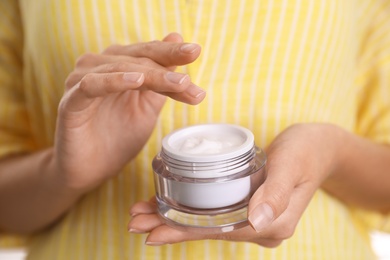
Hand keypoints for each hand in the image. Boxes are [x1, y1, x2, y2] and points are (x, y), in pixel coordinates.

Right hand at [52, 33, 204, 191]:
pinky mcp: (70, 102)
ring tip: (177, 84)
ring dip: (151, 76)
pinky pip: (91, 85)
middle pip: (137, 59)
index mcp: (118, 65)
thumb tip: (176, 37)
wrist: (92, 170)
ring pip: (119, 69)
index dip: (171, 52)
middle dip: (167, 69)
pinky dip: (114, 81)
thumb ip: (162, 79)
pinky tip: (136, 80)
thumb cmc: (119, 136)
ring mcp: (81, 81)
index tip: (196, 52)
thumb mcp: (148, 106)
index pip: (148, 53)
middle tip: (190, 79)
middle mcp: (99, 66)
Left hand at [128, 124, 342, 246]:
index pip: (219, 231)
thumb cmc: (306, 151)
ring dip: (173, 219)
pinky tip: (167, 205)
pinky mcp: (248, 205)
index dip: (185, 231)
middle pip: (208, 229)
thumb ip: (275, 193)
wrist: (319, 147)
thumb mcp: (292, 165)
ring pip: (207, 222)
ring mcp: (254, 218)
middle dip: (170, 227)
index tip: (153, 231)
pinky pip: (214, 212)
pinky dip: (188, 209)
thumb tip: (258, 222)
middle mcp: (261, 227)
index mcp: (272, 223)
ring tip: (142, 214)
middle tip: (135, 222)